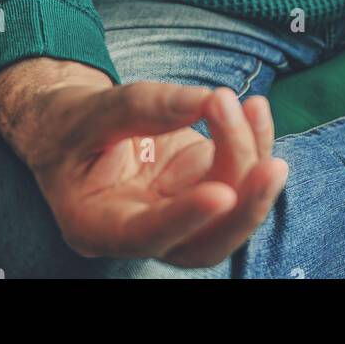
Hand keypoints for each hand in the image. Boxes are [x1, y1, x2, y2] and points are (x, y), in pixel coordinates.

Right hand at [0, 57, 286, 267]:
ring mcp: (180, 214)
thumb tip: (205, 100)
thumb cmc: (73, 124)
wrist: (76, 125)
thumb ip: (142, 107)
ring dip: (252, 159)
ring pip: (232, 210)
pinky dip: (256, 142)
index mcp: (96, 224)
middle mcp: (144, 231)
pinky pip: (242, 176)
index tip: (223, 194)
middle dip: (246, 208)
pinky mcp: (203, 188)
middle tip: (271, 167)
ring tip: (250, 107)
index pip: (145, 236)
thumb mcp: (90, 111)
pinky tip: (255, 110)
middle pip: (205, 242)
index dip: (186, 219)